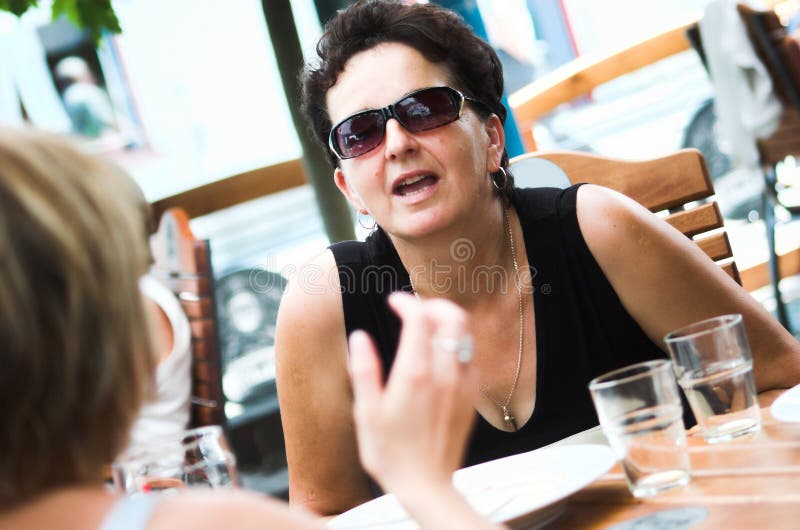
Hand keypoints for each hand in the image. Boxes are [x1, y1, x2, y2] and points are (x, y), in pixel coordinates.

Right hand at [348, 292, 476, 494]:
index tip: (394, 302)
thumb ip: (364, 370)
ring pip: (467, 335)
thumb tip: (359, 337)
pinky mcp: (470, 398)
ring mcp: (462, 385)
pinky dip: (458, 345)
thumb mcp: (366, 413)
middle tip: (416, 309)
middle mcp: (444, 374)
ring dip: (448, 322)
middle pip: (454, 318)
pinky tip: (442, 356)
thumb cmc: (391, 454)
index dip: (407, 301)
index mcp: (415, 374)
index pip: (419, 318)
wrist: (427, 486)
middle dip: (435, 304)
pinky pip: (472, 358)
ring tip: (428, 327)